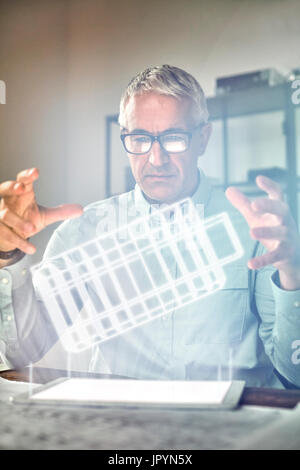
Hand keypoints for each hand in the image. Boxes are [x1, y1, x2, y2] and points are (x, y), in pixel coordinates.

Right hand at [0, 168, 82, 255]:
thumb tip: (81, 209)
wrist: (9, 237)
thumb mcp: (44, 216)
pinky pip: (5, 235)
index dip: (27, 176)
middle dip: (11, 187)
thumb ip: (60, 212)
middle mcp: (8, 201)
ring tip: (32, 229)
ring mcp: (0, 215)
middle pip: (4, 189)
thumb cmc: (25, 219)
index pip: (23, 181)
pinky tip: (31, 249)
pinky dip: (19, 242)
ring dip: (18, 221)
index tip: (35, 172)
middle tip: (21, 187)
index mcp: (21, 194)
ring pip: (5, 215)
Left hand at [225, 175, 299, 289]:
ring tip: (252, 232)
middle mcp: (286, 221)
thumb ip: (244, 204)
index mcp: (279, 209)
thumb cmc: (272, 229)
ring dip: (267, 232)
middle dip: (269, 206)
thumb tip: (228, 190)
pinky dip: (263, 260)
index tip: (258, 179)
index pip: (277, 194)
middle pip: (281, 210)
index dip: (270, 186)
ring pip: (280, 233)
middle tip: (254, 205)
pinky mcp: (285, 253)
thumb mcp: (257, 216)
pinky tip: (250, 264)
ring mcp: (287, 237)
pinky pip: (275, 256)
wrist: (291, 255)